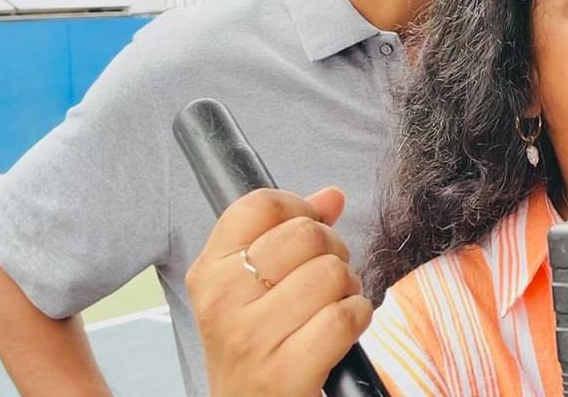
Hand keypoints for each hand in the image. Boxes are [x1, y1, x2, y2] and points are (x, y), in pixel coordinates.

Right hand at [185, 187, 371, 396]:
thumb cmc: (258, 344)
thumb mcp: (254, 286)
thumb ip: (290, 231)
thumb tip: (331, 196)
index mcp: (211, 271)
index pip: (261, 205)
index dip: (300, 209)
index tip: (307, 231)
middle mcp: (223, 300)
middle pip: (307, 234)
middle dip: (332, 252)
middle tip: (323, 281)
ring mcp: (251, 337)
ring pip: (332, 273)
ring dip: (347, 289)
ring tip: (329, 308)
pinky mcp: (283, 371)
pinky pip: (345, 316)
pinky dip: (357, 318)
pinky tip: (338, 331)